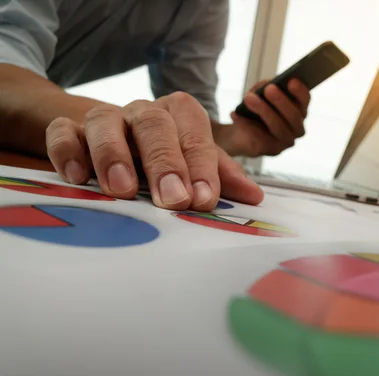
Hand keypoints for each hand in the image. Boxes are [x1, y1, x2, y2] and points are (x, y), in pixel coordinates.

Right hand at [45, 92, 263, 209]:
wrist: (112, 138)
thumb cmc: (164, 155)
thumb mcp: (195, 163)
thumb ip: (221, 177)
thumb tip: (254, 197)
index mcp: (179, 115)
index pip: (195, 133)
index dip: (201, 165)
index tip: (203, 199)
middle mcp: (143, 112)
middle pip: (154, 123)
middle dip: (164, 162)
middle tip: (171, 199)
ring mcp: (106, 118)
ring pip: (105, 121)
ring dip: (113, 154)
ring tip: (121, 190)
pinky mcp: (70, 130)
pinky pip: (63, 132)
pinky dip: (68, 151)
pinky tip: (78, 178)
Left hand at [216, 79, 310, 156]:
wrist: (240, 134)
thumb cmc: (255, 109)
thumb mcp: (259, 94)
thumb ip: (265, 88)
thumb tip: (266, 86)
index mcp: (299, 111)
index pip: (305, 100)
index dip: (300, 91)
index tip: (290, 81)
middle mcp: (297, 128)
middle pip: (293, 116)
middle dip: (281, 101)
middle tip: (269, 89)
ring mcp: (286, 142)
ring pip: (278, 127)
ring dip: (263, 111)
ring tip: (248, 98)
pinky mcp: (272, 151)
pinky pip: (261, 139)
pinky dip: (247, 125)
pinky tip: (235, 114)